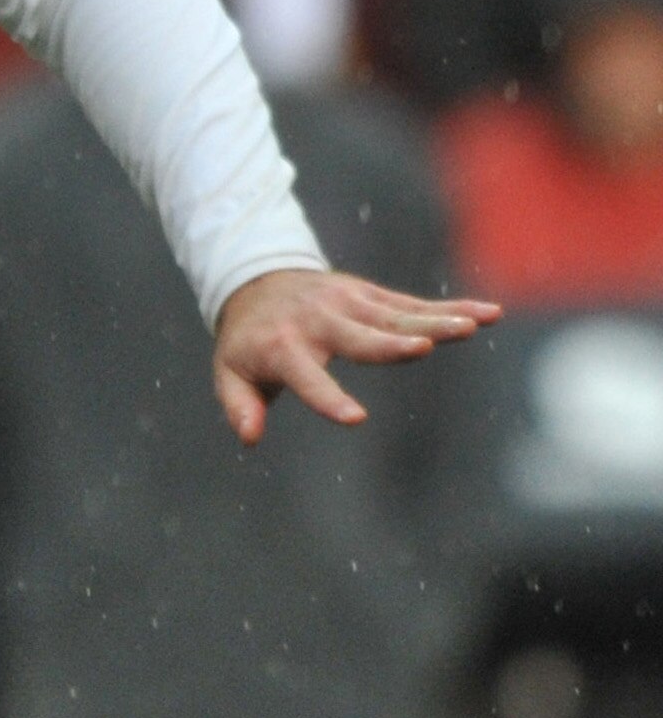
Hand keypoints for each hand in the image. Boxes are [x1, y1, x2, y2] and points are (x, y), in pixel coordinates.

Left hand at [211, 264, 497, 445]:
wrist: (255, 280)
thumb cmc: (248, 341)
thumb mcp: (230, 373)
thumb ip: (239, 405)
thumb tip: (249, 437)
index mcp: (284, 347)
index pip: (308, 378)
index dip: (329, 398)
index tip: (356, 419)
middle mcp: (320, 321)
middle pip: (361, 336)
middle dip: (391, 343)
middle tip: (423, 346)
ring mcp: (348, 303)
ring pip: (396, 315)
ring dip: (435, 320)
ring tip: (470, 326)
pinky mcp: (369, 294)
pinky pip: (413, 304)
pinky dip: (451, 307)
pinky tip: (487, 314)